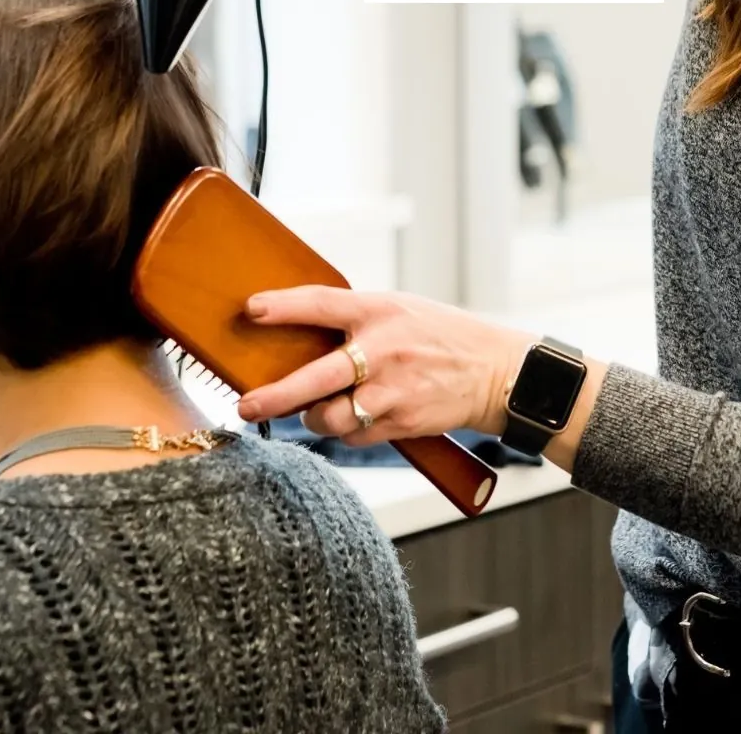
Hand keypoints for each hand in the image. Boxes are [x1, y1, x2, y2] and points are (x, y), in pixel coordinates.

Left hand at [235, 286, 531, 445]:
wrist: (494, 372)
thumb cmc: (440, 336)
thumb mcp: (401, 310)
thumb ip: (357, 320)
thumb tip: (299, 335)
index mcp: (380, 311)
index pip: (323, 304)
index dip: (284, 307)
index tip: (251, 309)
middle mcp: (384, 350)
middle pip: (316, 379)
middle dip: (275, 396)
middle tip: (246, 405)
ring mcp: (393, 391)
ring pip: (331, 418)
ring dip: (314, 419)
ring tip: (314, 411)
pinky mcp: (401, 423)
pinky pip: (355, 437)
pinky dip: (348, 431)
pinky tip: (359, 417)